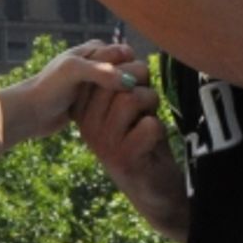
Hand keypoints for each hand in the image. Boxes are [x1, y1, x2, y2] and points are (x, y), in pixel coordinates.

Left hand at [0, 40, 143, 146]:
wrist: (31, 113)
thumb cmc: (49, 88)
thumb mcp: (73, 72)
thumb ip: (100, 71)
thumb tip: (128, 81)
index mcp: (96, 48)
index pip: (127, 54)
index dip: (129, 71)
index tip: (122, 88)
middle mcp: (100, 62)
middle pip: (129, 72)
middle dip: (126, 88)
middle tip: (117, 104)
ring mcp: (98, 82)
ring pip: (123, 90)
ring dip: (120, 101)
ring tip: (112, 113)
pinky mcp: (96, 101)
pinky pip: (115, 104)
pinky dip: (114, 111)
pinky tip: (110, 121)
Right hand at [72, 63, 189, 242]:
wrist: (154, 193)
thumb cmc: (142, 142)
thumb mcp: (126, 110)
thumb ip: (123, 83)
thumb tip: (127, 49)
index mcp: (83, 112)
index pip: (101, 71)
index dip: (125, 66)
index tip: (137, 80)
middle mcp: (87, 127)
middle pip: (117, 81)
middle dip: (142, 80)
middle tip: (149, 97)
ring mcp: (104, 144)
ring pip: (131, 99)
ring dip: (151, 102)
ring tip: (152, 114)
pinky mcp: (124, 160)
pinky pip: (149, 125)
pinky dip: (159, 127)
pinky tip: (155, 139)